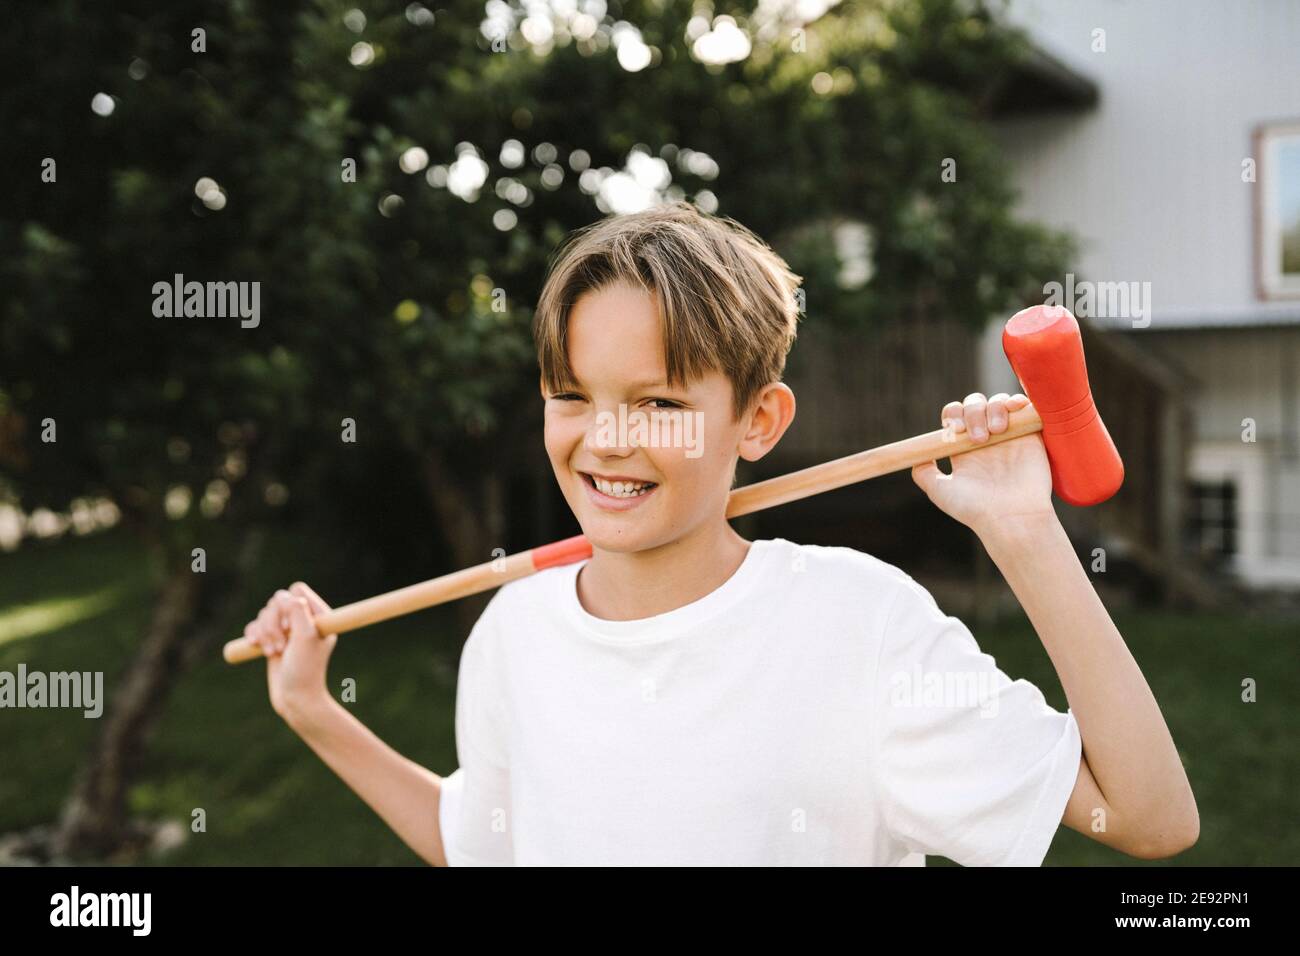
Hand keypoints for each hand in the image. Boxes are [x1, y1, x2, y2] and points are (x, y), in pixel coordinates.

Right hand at [241, 582, 337, 722]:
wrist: (295, 699)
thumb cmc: (305, 670)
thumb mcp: (305, 637)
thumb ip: (296, 611)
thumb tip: (285, 596)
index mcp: (320, 615)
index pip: (297, 590)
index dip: (287, 604)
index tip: (288, 627)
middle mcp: (304, 620)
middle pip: (278, 601)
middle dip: (273, 623)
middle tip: (281, 646)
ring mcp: (288, 630)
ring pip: (265, 613)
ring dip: (264, 632)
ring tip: (272, 653)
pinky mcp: (272, 640)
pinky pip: (255, 625)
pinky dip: (254, 635)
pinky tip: (256, 647)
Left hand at [911, 391, 1056, 538]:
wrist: (1012, 517)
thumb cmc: (975, 508)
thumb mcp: (940, 492)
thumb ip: (924, 474)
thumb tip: (915, 457)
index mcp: (964, 448)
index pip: (955, 416)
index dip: (954, 415)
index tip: (956, 430)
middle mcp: (986, 438)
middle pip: (975, 405)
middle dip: (973, 413)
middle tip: (979, 439)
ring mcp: (1009, 435)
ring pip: (998, 402)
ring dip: (994, 408)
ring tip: (997, 432)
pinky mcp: (1031, 435)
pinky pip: (1026, 408)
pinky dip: (1018, 401)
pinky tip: (1014, 408)